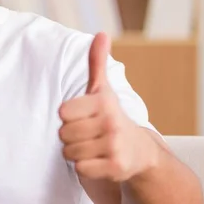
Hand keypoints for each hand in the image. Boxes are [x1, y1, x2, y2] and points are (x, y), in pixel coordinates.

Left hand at [58, 32, 157, 182]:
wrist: (140, 152)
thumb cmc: (111, 117)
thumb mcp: (103, 90)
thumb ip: (97, 62)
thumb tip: (101, 34)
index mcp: (103, 102)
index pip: (62, 112)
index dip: (69, 117)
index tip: (84, 117)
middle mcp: (110, 122)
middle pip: (63, 134)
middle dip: (71, 137)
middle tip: (88, 135)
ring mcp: (114, 146)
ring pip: (69, 152)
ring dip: (76, 153)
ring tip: (93, 147)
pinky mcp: (115, 168)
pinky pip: (80, 169)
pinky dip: (84, 167)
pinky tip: (98, 161)